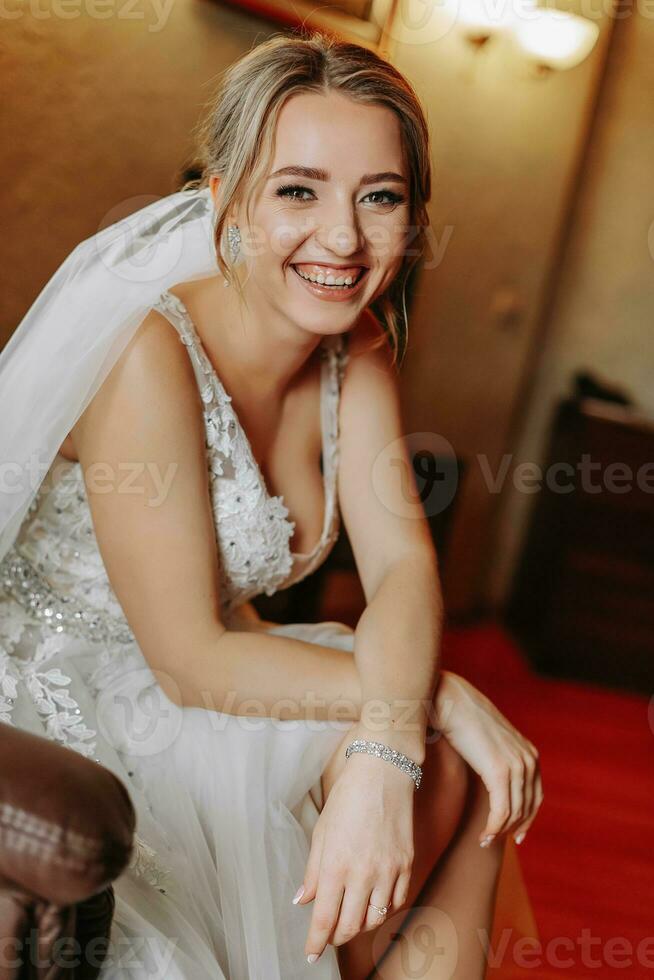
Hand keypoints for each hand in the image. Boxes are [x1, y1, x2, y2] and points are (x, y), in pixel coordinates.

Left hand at [294, 723, 415, 963]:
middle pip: (350, 926)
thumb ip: (313, 871)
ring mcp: (388, 871)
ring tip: (350, 920)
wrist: (383, 773)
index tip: (311, 955)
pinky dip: (383, 910)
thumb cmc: (347, 798)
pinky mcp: (407, 864)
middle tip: (329, 936)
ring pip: (375, 919)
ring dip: (360, 926)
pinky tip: (374, 905)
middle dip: (336, 937)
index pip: (324, 918)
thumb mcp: (321, 832)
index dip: (316, 942)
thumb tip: (303, 900)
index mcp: (335, 865)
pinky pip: (396, 902)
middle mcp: (363, 874)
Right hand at [432, 670, 542, 845]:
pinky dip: (493, 828)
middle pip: (527, 808)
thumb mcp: (488, 740)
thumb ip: (496, 758)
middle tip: (493, 840)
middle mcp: (528, 759)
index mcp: (529, 752)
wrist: (449, 701)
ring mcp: (516, 766)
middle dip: (512, 828)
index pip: (536, 796)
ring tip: (483, 840)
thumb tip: (491, 777)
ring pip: (513, 813)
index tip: (516, 836)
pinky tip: (482, 836)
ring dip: (499, 831)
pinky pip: (500, 811)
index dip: (527, 819)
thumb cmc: (461, 718)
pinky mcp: (499, 772)